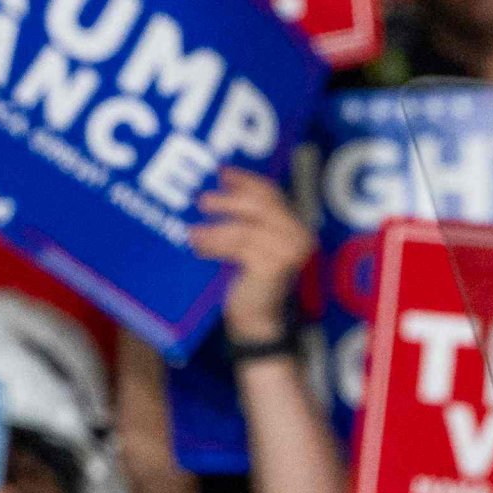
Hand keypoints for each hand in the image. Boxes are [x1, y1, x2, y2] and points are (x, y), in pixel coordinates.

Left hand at [191, 169, 313, 341]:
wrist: (257, 320)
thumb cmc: (249, 282)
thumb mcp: (249, 246)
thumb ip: (246, 222)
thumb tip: (217, 189)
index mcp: (296, 226)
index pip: (272, 194)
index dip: (246, 181)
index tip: (222, 171)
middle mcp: (299, 236)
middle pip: (261, 205)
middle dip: (230, 200)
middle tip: (202, 200)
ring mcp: (289, 251)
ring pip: (246, 227)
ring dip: (216, 227)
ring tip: (192, 232)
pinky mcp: (274, 266)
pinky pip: (239, 246)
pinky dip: (215, 243)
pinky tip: (198, 245)